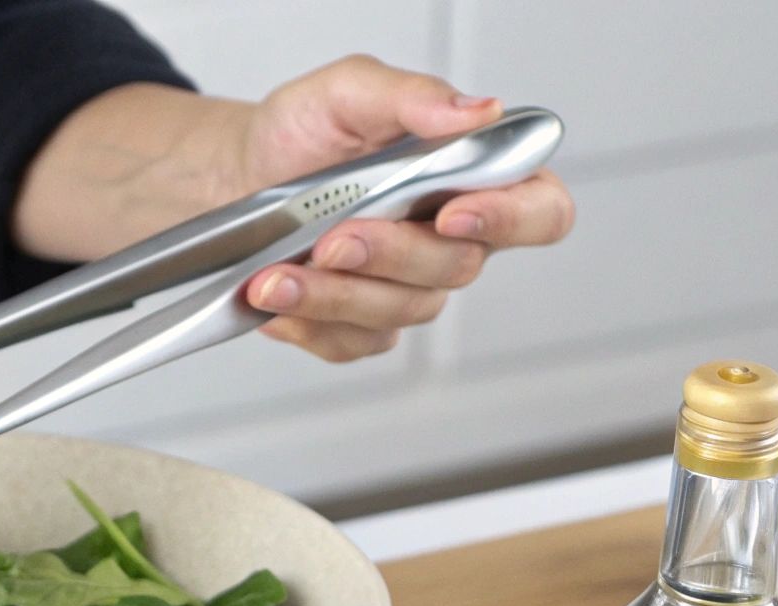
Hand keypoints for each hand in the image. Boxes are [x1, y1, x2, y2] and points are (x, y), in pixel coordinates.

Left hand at [228, 56, 574, 360]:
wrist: (237, 173)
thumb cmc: (303, 131)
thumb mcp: (348, 91)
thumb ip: (413, 96)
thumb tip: (479, 111)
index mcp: (472, 175)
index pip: (540, 210)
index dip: (511, 220)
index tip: (452, 214)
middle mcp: (451, 238)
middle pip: (456, 267)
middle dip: (390, 255)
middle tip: (333, 239)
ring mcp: (408, 287)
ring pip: (400, 311)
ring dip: (334, 295)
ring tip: (275, 275)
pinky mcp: (361, 325)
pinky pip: (351, 342)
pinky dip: (306, 321)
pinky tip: (275, 295)